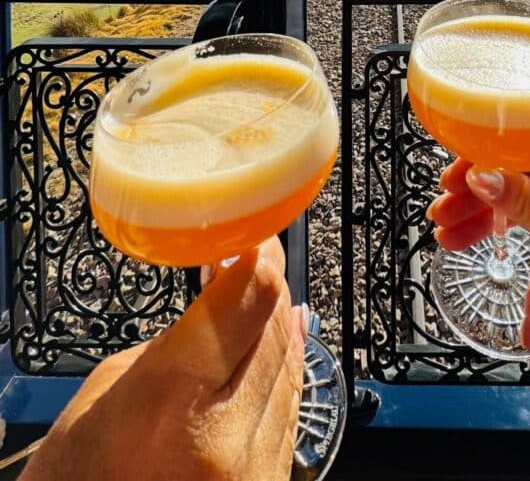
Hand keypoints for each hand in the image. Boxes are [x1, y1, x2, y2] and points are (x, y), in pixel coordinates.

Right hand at [21, 237, 304, 480]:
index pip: (245, 304)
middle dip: (267, 284)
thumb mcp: (104, 391)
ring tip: (263, 289)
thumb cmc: (78, 477)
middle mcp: (223, 443)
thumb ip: (176, 342)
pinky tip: (281, 334)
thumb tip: (227, 296)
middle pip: (273, 328)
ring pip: (291, 364)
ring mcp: (254, 472)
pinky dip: (286, 366)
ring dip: (279, 321)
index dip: (255, 258)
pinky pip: (292, 406)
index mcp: (170, 407)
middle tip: (256, 251)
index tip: (251, 232)